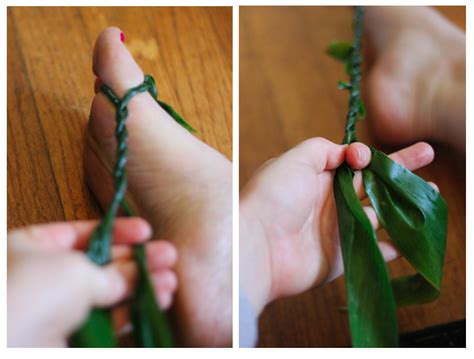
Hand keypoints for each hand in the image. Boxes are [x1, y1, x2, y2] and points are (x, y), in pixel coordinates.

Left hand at [7, 218, 176, 346]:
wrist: (11, 351)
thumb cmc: (32, 295)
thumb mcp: (76, 270)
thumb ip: (111, 272)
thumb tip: (134, 274)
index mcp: (31, 248)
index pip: (81, 233)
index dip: (117, 230)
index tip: (146, 230)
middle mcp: (45, 277)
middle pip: (102, 262)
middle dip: (137, 259)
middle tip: (168, 255)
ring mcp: (59, 309)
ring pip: (109, 293)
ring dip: (142, 285)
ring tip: (170, 279)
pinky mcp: (73, 337)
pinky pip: (109, 319)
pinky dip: (134, 309)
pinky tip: (160, 298)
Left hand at [240, 137, 435, 313]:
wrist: (258, 246)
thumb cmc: (273, 197)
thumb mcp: (296, 159)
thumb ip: (323, 149)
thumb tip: (347, 152)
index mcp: (319, 177)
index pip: (355, 162)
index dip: (369, 155)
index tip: (369, 158)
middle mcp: (331, 202)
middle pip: (373, 183)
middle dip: (400, 170)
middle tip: (427, 154)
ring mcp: (339, 229)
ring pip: (380, 214)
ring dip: (404, 205)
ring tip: (429, 194)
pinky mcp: (344, 256)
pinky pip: (375, 249)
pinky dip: (395, 246)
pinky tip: (413, 239)